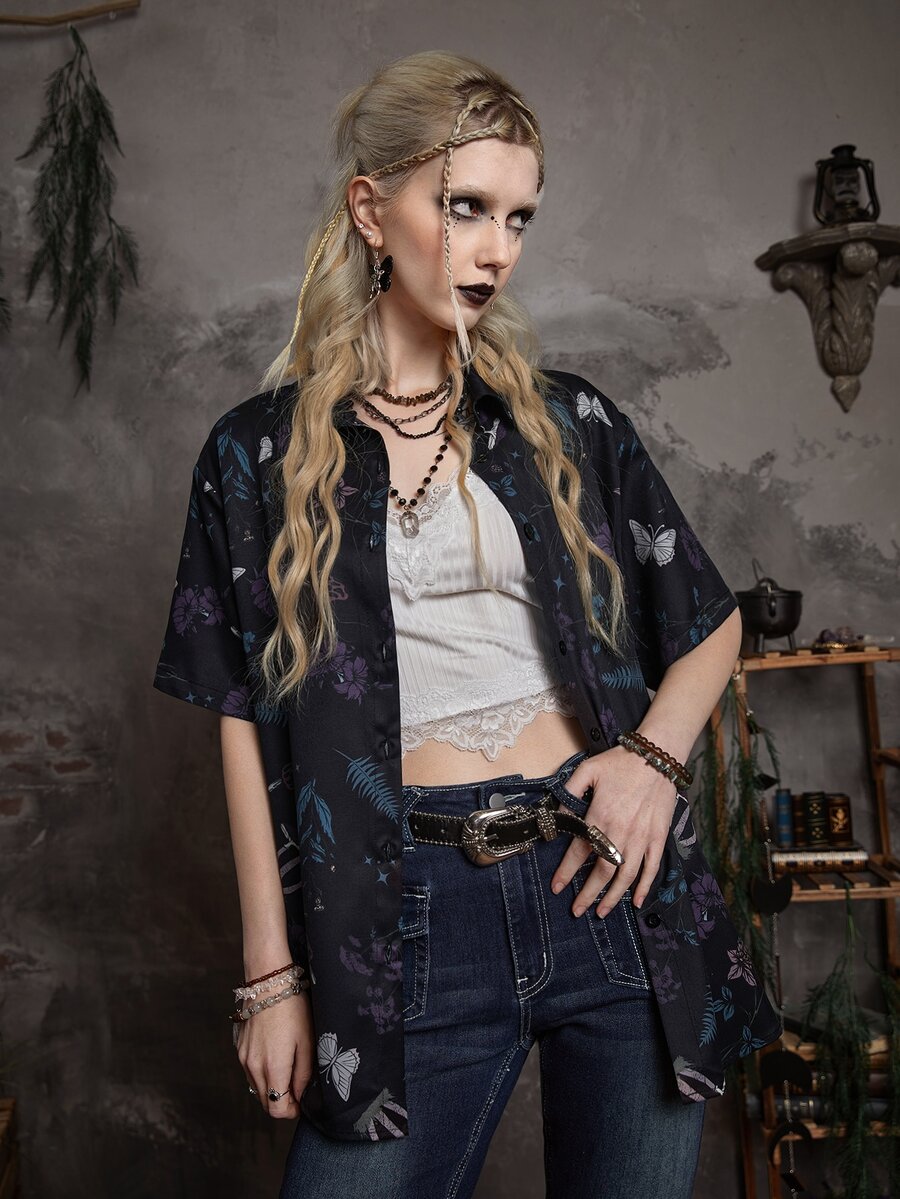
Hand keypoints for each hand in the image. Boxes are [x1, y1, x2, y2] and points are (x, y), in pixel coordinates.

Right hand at [236, 990, 313, 1118]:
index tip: (301, 1104)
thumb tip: (299, 1095)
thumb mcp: (306, 1042)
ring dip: (271, 1089)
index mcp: (273, 1068)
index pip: (277, 1109)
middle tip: (297, 1090)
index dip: (291, 1112)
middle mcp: (254, 1067)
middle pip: (266, 1102)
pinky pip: (250, 1073)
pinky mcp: (240, 1049)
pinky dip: (262, 1075)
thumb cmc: (292, 1009)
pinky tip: (275, 1059)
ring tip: (288, 1072)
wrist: (269, 982)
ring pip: (257, 1089)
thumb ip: (303, 1074)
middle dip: (282, 1102)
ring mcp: (244, 1059)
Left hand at [549, 745, 677, 916]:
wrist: (657, 756)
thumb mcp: (587, 770)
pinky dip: (645, 887)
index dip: (566, 872)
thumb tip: (556, 818)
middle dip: (588, 895)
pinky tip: (638, 902)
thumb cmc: (620, 762)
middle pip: (602, 872)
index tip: (557, 888)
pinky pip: (652, 868)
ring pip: (626, 876)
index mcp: (600, 817)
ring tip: (602, 912)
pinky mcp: (658, 838)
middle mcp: (621, 833)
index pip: (579, 852)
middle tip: (576, 911)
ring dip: (613, 897)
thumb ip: (568, 794)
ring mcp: (642, 838)